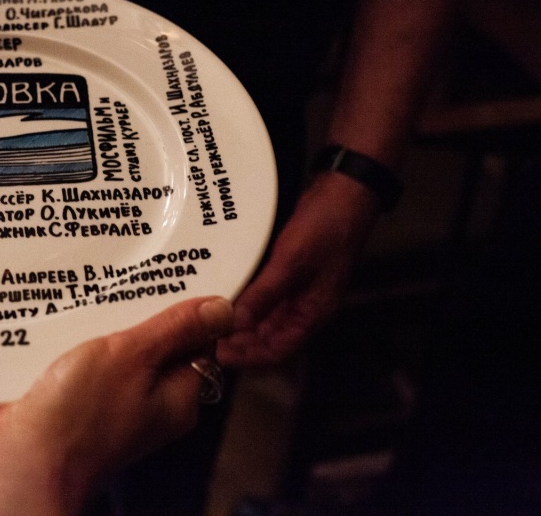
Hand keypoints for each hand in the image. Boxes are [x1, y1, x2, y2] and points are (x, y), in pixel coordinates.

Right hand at [0, 296, 233, 515]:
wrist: (22, 460)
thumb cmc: (82, 415)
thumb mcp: (135, 357)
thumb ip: (177, 330)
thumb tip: (223, 310)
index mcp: (177, 397)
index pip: (197, 342)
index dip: (185, 308)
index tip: (168, 275)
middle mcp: (148, 403)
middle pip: (154, 343)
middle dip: (137, 312)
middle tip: (122, 278)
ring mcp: (110, 404)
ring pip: (115, 351)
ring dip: (100, 325)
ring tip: (87, 293)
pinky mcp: (75, 402)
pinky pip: (82, 362)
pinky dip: (73, 341)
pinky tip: (60, 321)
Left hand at [218, 172, 379, 367]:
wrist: (344, 192)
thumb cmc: (326, 226)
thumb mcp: (292, 262)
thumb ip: (264, 295)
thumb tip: (235, 324)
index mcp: (313, 313)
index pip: (278, 352)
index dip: (248, 357)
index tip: (217, 354)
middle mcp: (304, 308)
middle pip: (267, 339)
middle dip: (238, 343)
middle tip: (204, 338)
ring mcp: (296, 290)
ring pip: (263, 319)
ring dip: (239, 324)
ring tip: (208, 322)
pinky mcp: (287, 273)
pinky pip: (262, 297)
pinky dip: (244, 301)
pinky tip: (223, 296)